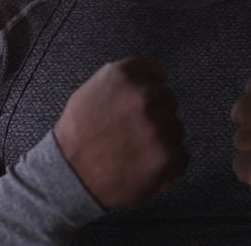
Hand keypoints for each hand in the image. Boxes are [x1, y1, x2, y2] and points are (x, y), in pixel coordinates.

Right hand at [54, 57, 188, 208]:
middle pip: (169, 99)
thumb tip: (148, 81)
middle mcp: (143, 96)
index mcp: (123, 76)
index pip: (155, 72)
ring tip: (134, 152)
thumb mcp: (89, 93)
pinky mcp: (168, 156)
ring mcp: (157, 126)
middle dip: (156, 114)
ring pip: (176, 128)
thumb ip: (119, 83)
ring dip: (161, 140)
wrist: (69, 177)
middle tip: (133, 132)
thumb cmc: (76, 138)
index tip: (145, 102)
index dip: (151, 88)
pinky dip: (168, 166)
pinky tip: (144, 167)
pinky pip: (181, 156)